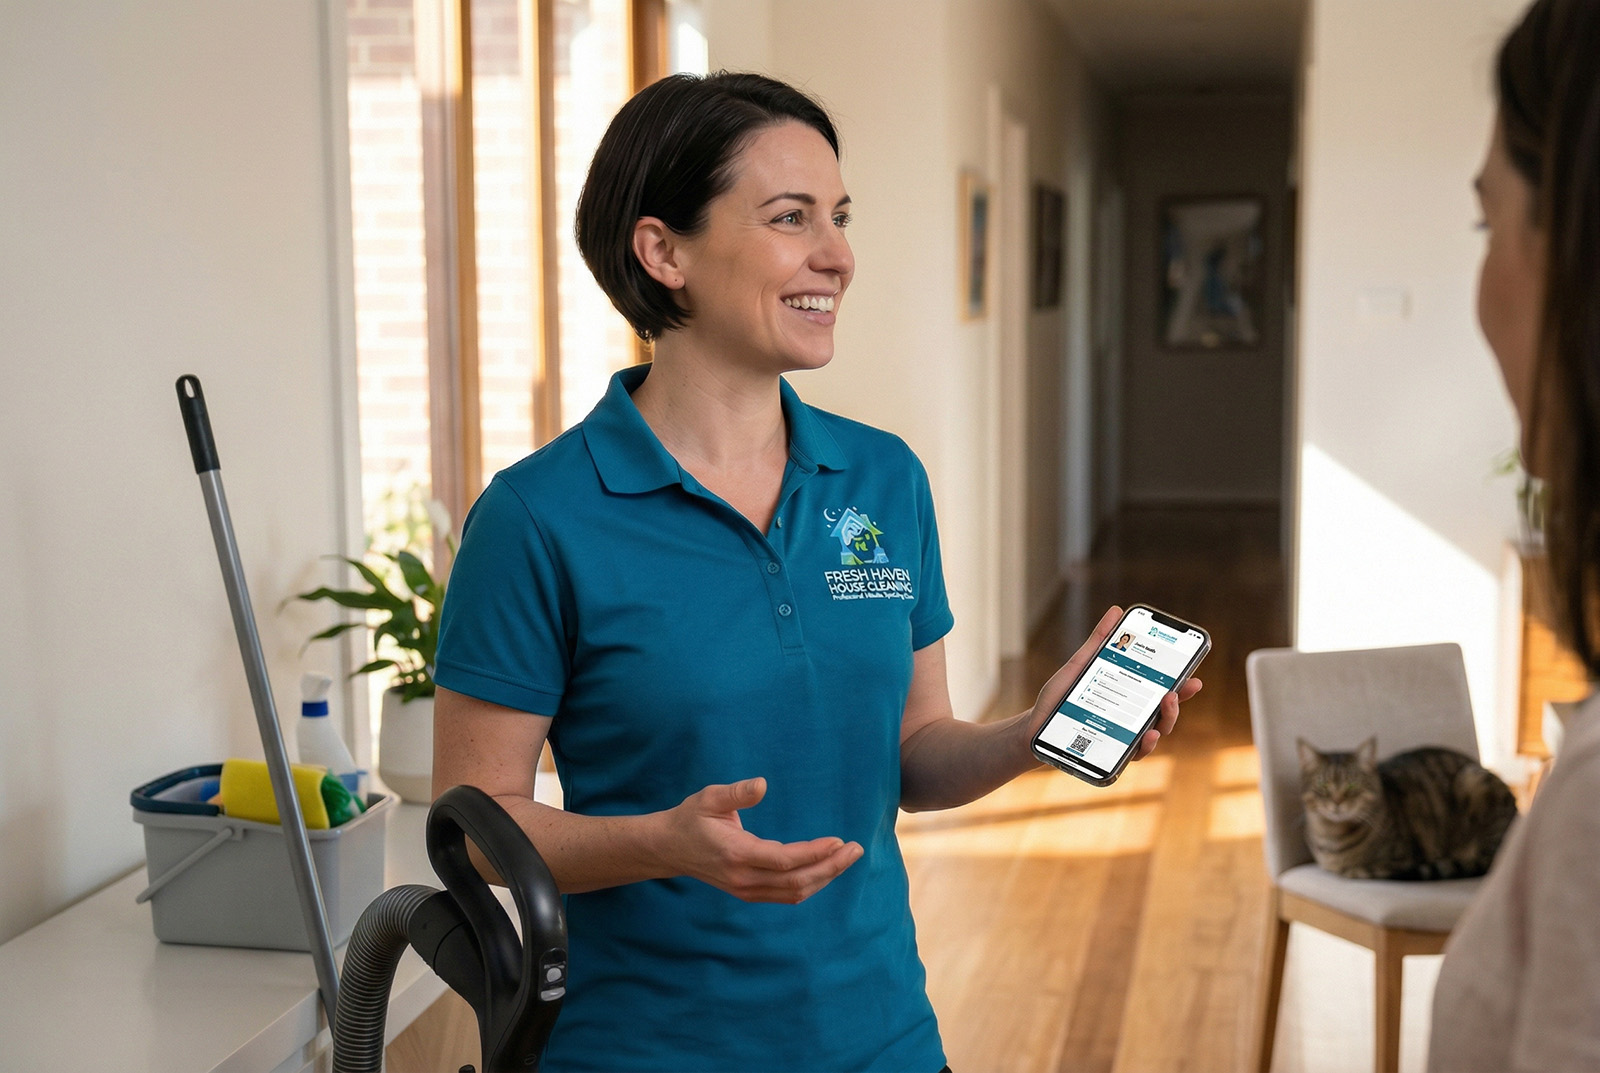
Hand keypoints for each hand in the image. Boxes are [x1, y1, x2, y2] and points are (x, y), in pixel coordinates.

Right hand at [662, 777, 862, 903]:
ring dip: (824, 878)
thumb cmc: (691, 818)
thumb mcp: (708, 798)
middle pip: (796, 882)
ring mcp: (745, 889)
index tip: (838, 840)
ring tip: (847, 858)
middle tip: (856, 850)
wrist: (668, 848)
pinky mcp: (748, 893)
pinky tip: (826, 869)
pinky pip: (785, 895)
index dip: (815, 853)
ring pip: (794, 893)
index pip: (784, 861)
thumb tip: (762, 784)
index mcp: (736, 854)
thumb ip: (736, 793)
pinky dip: (810, 885)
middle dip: (830, 867)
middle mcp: (743, 878)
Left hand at [1026, 605, 1202, 763]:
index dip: (1181, 687)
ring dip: (1166, 721)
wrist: (1034, 727)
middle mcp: (1130, 720)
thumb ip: (1099, 641)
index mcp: (1128, 698)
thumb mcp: (1080, 665)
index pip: (1160, 692)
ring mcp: (1122, 738)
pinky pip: (1133, 754)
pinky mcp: (1110, 754)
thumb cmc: (1058, 698)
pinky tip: (1147, 735)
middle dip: (1176, 702)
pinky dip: (1144, 746)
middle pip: (1163, 714)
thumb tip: (1116, 611)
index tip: (1194, 677)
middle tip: (1175, 690)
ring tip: (1165, 705)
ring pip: (1155, 734)